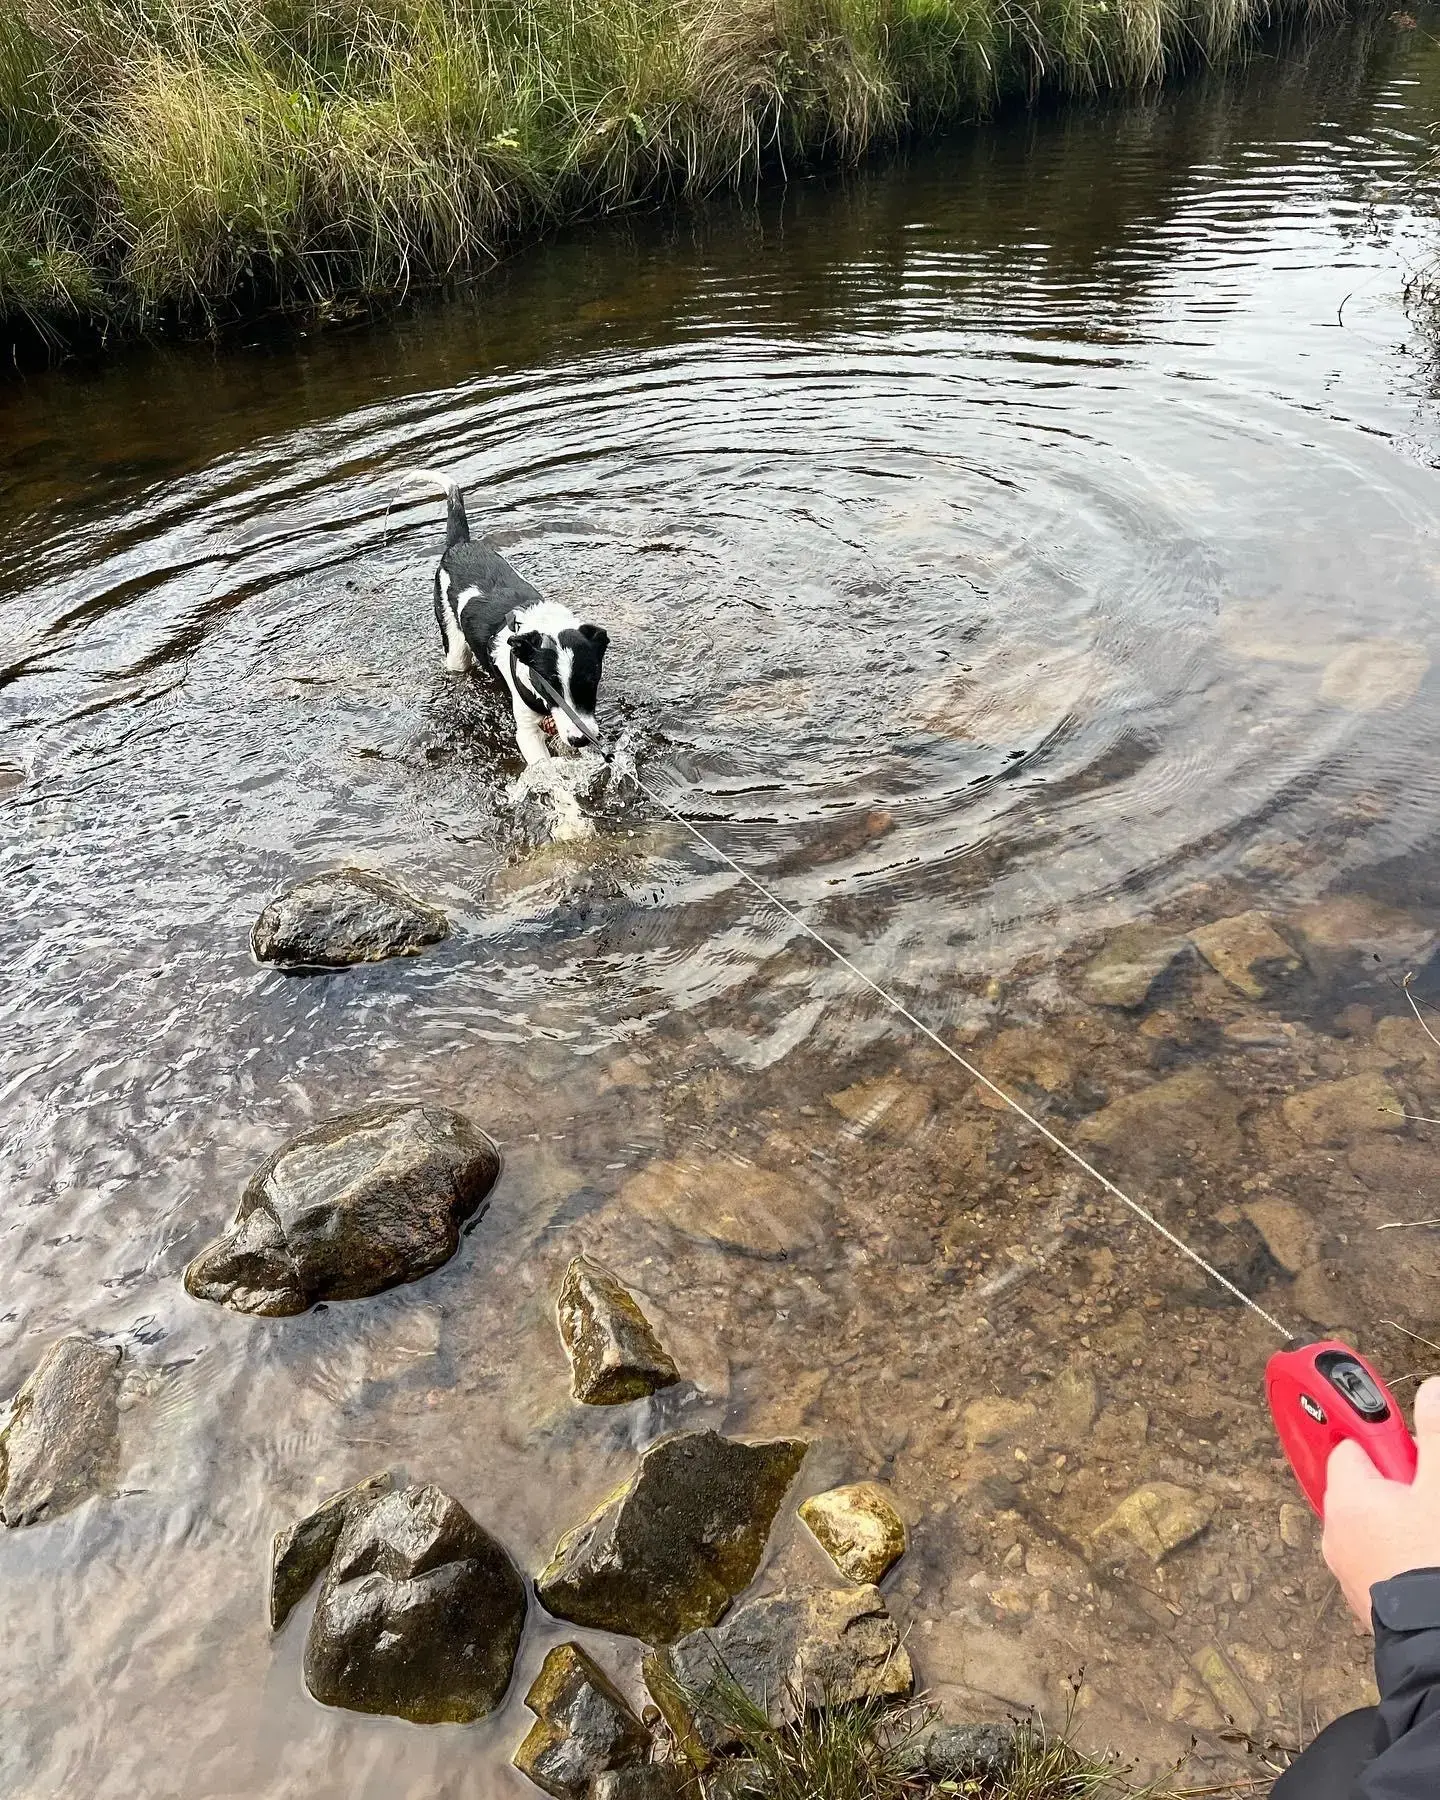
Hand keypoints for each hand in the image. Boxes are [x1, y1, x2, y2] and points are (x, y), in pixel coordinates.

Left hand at [1322, 1375, 1439, 1626]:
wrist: (1437, 1648)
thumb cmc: (1434, 1566)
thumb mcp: (1439, 1489)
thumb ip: (1435, 1435)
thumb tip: (1431, 1391)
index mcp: (1347, 1499)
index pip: (1349, 1445)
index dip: (1378, 1435)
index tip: (1394, 1429)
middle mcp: (1339, 1535)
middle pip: (1365, 1486)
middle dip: (1399, 1481)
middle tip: (1427, 1488)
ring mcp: (1352, 1572)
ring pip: (1376, 1526)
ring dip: (1403, 1519)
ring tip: (1432, 1527)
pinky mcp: (1370, 1603)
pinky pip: (1383, 1561)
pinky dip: (1402, 1554)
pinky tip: (1428, 1560)